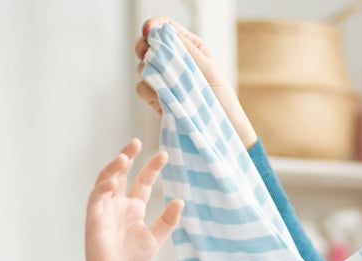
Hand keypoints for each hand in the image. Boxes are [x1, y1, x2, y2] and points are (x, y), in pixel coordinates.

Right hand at [85, 139, 182, 260]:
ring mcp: (105, 207)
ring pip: (107, 179)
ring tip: (125, 157)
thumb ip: (167, 220)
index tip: (164, 155)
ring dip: (114, 167)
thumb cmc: (132, 258)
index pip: (142, 181)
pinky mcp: (93, 214)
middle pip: (121, 173)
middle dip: (128, 156)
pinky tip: (113, 179)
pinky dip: (103, 186)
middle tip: (136, 142)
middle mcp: (118, 203)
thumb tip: (181, 201)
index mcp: (133, 207)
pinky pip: (97, 196)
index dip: (152, 167)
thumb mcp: (155, 237)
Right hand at [134, 17, 257, 147]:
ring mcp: (165, 80)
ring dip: (149, 74)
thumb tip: (162, 32)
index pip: (165, 27)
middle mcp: (175, 61)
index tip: (148, 32)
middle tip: (146, 55)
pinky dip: (148, 92)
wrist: (217, 133)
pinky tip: (161, 100)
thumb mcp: (207, 69)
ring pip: (142, 67)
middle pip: (147, 44)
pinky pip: (142, 88)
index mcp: (189, 47)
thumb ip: (184, 49)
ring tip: (166, 87)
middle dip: (144, 48)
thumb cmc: (220, 100)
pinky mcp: (157, 98)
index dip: (153, 26)